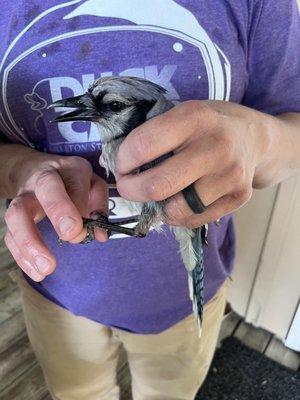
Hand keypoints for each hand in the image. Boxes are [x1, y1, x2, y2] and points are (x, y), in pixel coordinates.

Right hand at [4, 152, 107, 280]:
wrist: (34, 170)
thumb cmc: (71, 181)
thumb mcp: (92, 185)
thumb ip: (98, 206)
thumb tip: (99, 235)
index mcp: (69, 169)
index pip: (75, 182)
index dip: (79, 204)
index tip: (81, 229)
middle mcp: (44, 178)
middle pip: (46, 188)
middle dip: (58, 210)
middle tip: (70, 237)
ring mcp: (24, 196)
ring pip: (18, 213)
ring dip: (31, 242)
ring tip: (46, 268)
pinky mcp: (13, 215)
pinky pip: (10, 234)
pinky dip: (22, 256)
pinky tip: (37, 272)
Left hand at [116, 100, 273, 227]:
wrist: (255, 138)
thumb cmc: (209, 125)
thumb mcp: (183, 113)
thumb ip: (153, 134)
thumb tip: (114, 164)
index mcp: (195, 118)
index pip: (143, 146)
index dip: (122, 161)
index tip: (121, 165)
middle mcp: (215, 147)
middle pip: (157, 186)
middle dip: (131, 190)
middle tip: (128, 186)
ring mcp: (230, 175)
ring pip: (175, 210)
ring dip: (156, 206)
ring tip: (156, 194)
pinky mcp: (239, 197)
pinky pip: (193, 220)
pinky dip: (176, 216)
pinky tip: (177, 201)